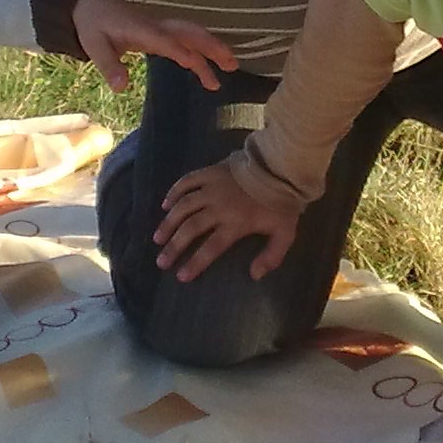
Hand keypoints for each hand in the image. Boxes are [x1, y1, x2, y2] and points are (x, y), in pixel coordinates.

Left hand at [72, 0, 237, 93]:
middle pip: (188, 32)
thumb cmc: (93, 25)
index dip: (178, 50)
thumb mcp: (94, 46)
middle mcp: (156, 26)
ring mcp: (161, 28)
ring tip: (231, 67)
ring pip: (192, 35)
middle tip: (231, 65)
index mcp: (141, 29)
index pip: (164, 39)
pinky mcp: (161, 33)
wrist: (91, 4)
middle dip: (211, 46)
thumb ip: (108, 66)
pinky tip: (207, 70)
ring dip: (212, 48)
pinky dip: (200, 52)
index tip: (193, 64)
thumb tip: (121, 88)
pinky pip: (186, 40)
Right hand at [155, 161, 302, 282]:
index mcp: (235, 223)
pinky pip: (187, 182)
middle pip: (190, 229)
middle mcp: (218, 207)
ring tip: (158, 238)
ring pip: (183, 207)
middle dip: (174, 247)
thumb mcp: (285, 233)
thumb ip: (272, 256)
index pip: (210, 248)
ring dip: (168, 223)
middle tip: (161, 262)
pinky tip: (165, 204)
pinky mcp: (210, 172)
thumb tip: (254, 275)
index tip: (181, 276)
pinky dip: (174, 192)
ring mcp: (212, 188)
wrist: (280, 166)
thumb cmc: (282, 203)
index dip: (195, 263)